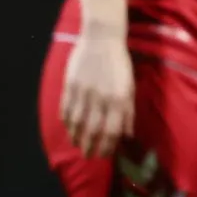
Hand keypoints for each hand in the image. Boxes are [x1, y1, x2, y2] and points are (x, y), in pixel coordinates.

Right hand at [60, 26, 135, 158]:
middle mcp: (100, 98)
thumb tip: (127, 135)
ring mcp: (83, 92)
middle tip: (89, 156)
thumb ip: (128, 112)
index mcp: (118, 99)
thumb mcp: (130, 88)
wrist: (101, 40)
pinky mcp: (70, 85)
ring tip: (77, 145)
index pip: (112, 130)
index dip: (108, 145)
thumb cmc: (120, 65)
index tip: (105, 155)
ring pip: (77, 122)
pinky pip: (66, 108)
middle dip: (90, 146)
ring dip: (76, 136)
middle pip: (93, 130)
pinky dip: (66, 121)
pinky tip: (69, 128)